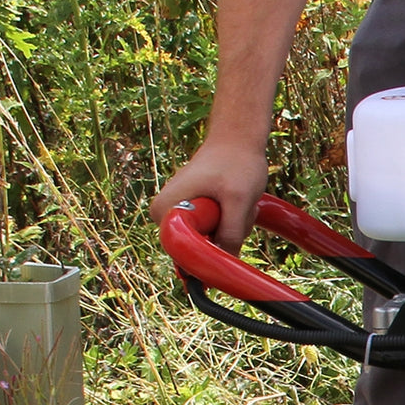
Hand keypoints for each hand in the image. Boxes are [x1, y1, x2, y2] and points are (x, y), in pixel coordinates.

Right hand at [148, 138, 269, 254]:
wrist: (238, 138)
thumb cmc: (236, 162)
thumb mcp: (238, 201)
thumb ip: (231, 234)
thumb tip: (225, 266)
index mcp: (165, 210)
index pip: (182, 254)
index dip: (207, 251)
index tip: (224, 229)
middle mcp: (167, 214)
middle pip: (200, 249)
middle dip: (223, 235)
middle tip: (233, 207)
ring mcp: (182, 214)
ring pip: (213, 242)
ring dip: (232, 228)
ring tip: (235, 200)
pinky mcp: (197, 213)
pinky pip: (218, 233)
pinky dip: (233, 222)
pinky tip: (236, 201)